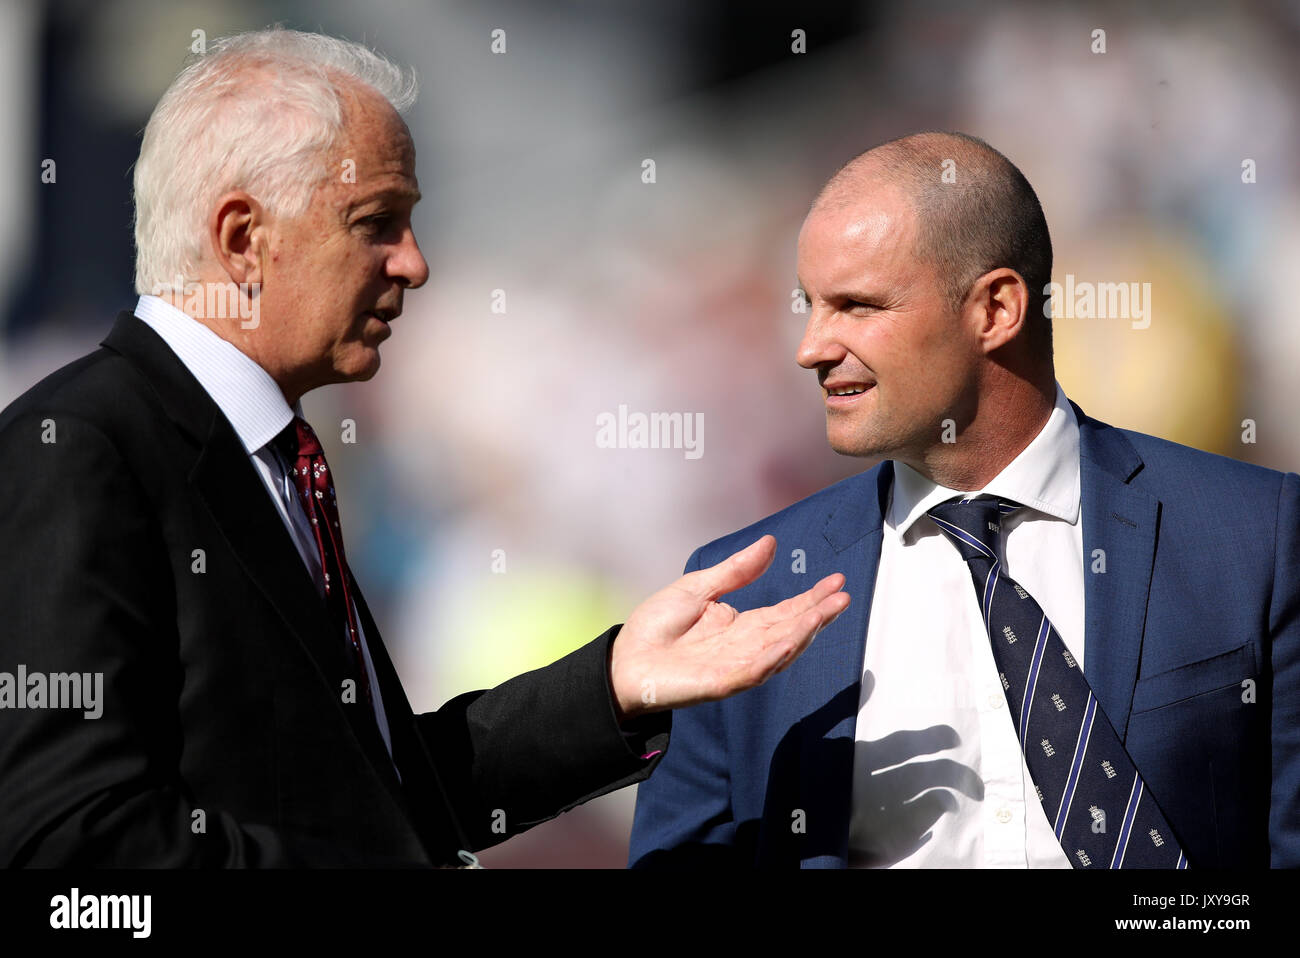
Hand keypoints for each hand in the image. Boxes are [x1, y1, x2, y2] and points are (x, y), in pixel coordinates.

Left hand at [609, 535, 848, 720]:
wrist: (624, 659)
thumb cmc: (656, 627)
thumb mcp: (699, 587)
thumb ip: (737, 570)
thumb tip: (770, 544)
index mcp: (742, 624)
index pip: (785, 611)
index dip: (811, 598)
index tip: (836, 581)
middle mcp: (746, 646)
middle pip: (790, 628)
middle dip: (818, 613)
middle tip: (842, 595)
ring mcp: (737, 665)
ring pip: (780, 649)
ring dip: (804, 632)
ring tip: (825, 612)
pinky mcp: (722, 681)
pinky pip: (754, 668)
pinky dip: (774, 655)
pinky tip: (791, 639)